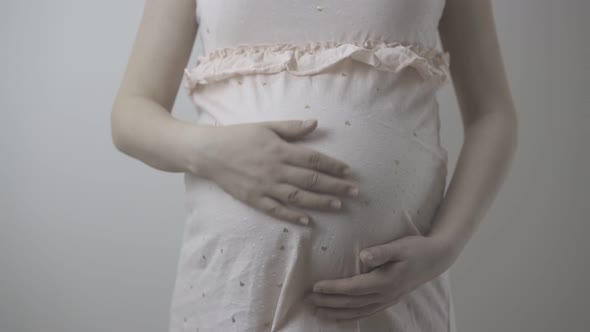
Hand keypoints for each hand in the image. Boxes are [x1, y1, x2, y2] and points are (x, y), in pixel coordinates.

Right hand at [189, 119, 359, 224]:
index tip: (349, 171)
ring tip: (339, 205)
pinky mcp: (254, 199)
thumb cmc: (238, 136)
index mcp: (280, 150)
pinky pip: (277, 210)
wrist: (208, 152)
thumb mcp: (265, 126)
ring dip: (320, 202)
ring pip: (299, 197)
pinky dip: (293, 216)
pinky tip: (308, 221)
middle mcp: (276, 170)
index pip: (314, 160)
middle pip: (311, 180)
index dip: (333, 166)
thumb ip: (291, 128)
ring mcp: (265, 187)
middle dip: (335, 186)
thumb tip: (315, 123)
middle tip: (355, 192)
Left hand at [305, 234, 456, 320]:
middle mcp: (385, 294)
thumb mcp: (400, 246)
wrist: (436, 259)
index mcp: (385, 281)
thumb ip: (381, 252)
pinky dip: (351, 316)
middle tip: (307, 300)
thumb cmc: (416, 249)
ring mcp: (387, 300)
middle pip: (351, 302)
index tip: (315, 287)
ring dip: (336, 312)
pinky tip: (339, 316)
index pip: (353, 288)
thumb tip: (363, 256)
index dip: (333, 289)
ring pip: (357, 311)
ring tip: (317, 311)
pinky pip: (366, 312)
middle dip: (328, 302)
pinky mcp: (389, 300)